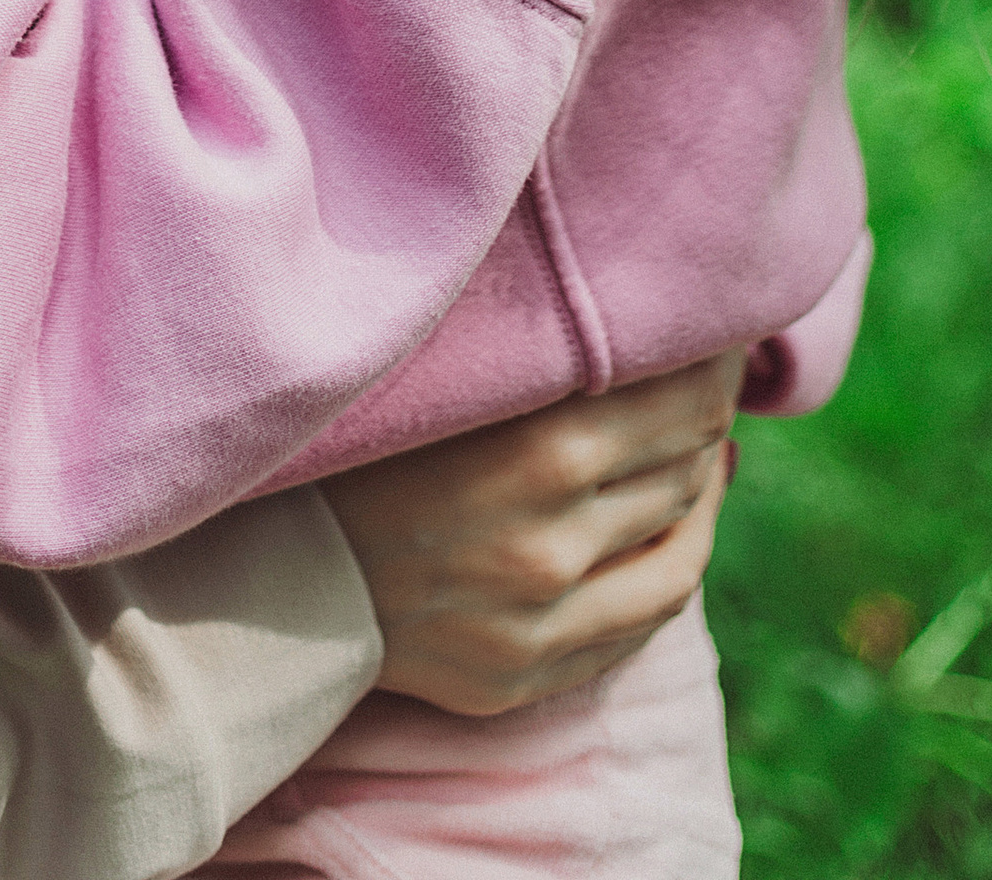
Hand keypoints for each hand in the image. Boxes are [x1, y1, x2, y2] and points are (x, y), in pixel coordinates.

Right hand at [326, 355, 740, 715]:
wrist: (275, 574)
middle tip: (716, 367)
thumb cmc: (357, 449)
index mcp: (535, 450)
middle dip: (711, 406)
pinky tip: (677, 522)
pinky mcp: (534, 670)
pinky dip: (679, 556)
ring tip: (701, 442)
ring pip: (679, 537)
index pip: (678, 397)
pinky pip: (649, 611)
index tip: (714, 323)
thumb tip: (641, 321)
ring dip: (702, 481)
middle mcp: (554, 538)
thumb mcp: (448, 380)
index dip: (710, 355)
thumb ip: (539, 351)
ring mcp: (546, 617)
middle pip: (686, 460)